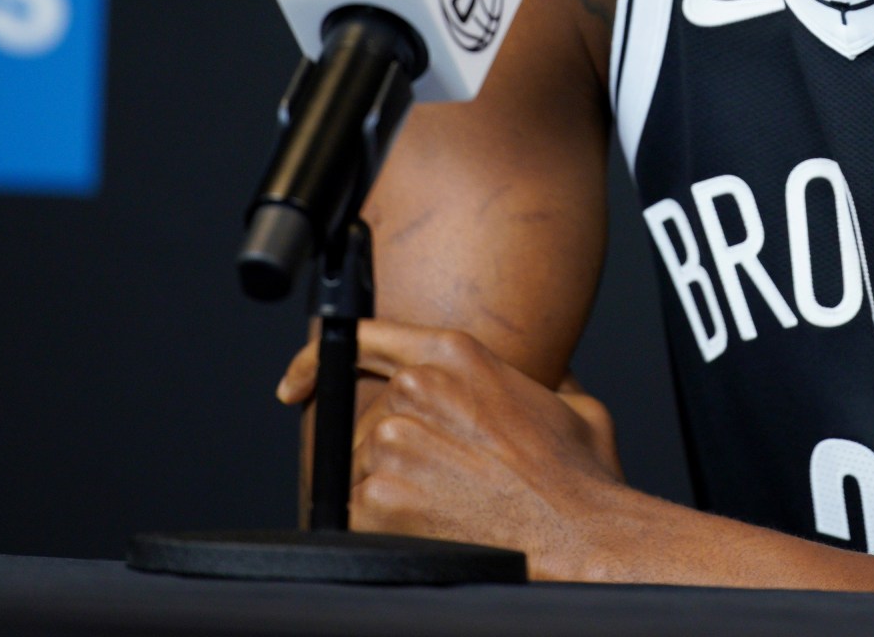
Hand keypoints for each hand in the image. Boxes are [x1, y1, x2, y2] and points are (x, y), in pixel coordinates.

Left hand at [277, 320, 623, 576]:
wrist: (577, 535)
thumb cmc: (578, 477)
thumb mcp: (572, 403)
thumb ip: (540, 379)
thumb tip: (545, 377)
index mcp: (456, 354)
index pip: (364, 337)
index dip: (317, 359)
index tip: (296, 385)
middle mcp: (417, 387)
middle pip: (368, 416)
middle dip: (390, 450)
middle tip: (437, 481)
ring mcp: (392, 440)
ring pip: (360, 465)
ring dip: (389, 488)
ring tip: (444, 508)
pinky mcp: (377, 494)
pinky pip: (357, 509)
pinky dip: (382, 524)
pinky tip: (429, 528)